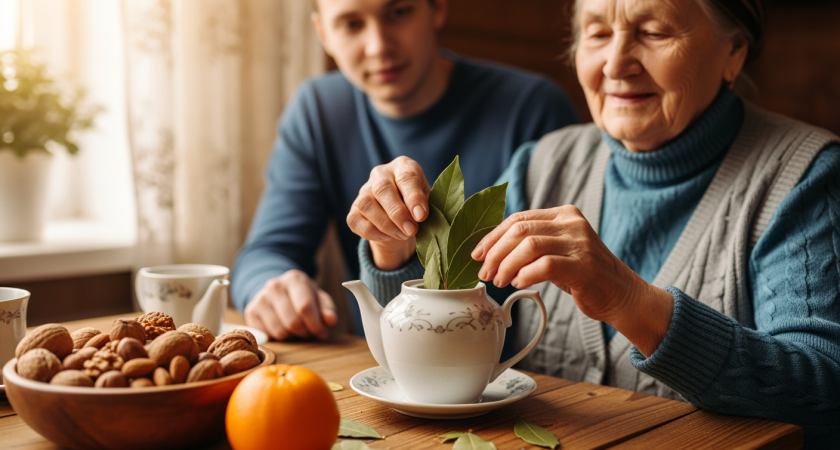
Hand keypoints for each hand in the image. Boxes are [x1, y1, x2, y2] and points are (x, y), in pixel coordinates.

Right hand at [244, 270, 337, 340]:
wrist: (277, 290)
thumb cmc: (302, 296)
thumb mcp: (318, 298)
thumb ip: (327, 309)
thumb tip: (331, 320)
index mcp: (294, 279)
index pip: (305, 307)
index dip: (315, 325)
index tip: (322, 333)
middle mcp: (274, 286)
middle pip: (292, 322)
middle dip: (305, 333)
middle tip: (309, 333)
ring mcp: (260, 298)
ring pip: (280, 331)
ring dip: (292, 336)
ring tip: (297, 330)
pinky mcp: (251, 311)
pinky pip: (268, 335)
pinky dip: (278, 337)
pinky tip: (283, 328)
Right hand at [347, 156, 430, 269]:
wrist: (402, 219)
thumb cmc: (419, 206)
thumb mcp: (429, 202)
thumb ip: (426, 207)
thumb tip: (421, 217)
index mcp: (403, 166)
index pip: (406, 176)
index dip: (413, 197)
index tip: (421, 216)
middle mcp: (381, 174)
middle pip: (382, 189)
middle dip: (398, 213)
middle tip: (411, 230)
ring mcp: (364, 191)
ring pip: (366, 205)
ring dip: (386, 225)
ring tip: (403, 235)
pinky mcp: (354, 209)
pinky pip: (355, 221)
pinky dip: (372, 232)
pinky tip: (388, 237)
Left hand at [471, 206, 673, 355]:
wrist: (621, 295)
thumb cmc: (582, 276)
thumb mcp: (557, 251)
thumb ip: (532, 244)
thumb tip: (489, 251)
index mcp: (563, 214)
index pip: (518, 219)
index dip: (492, 237)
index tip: (476, 255)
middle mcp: (572, 223)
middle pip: (520, 229)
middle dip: (495, 252)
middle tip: (484, 273)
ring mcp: (580, 243)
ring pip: (529, 245)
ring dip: (506, 265)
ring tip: (499, 281)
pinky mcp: (584, 265)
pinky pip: (544, 266)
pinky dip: (525, 275)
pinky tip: (518, 284)